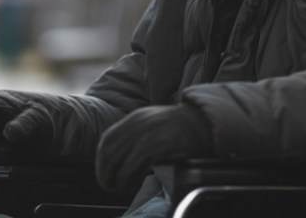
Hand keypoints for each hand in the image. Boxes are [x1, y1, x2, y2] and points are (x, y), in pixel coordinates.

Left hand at [95, 104, 211, 191]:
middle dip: (104, 170)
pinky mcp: (155, 144)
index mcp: (135, 118)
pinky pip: (131, 164)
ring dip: (113, 176)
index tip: (103, 172)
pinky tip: (130, 184)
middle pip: (109, 150)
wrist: (204, 123)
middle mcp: (137, 123)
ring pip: (117, 158)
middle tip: (107, 184)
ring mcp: (145, 133)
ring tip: (118, 187)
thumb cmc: (182, 129)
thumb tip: (122, 159)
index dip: (101, 158)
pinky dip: (126, 177)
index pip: (107, 139)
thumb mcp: (155, 124)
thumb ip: (138, 135)